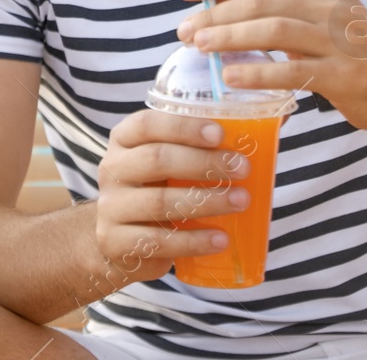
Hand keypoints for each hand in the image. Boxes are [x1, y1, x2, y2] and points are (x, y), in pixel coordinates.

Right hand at [94, 109, 251, 283]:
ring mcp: (111, 206)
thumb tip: (255, 134)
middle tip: (243, 168)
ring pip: (158, 201)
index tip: (219, 133)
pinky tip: (220, 239)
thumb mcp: (162, 166)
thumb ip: (192, 150)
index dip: (182, 127)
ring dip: (206, 201)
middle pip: (155, 159)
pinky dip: (193, 241)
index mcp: (123, 142)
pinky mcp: (115, 241)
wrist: (116, 241)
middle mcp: (112, 169)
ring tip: (240, 201)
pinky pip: (158, 241)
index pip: (146, 125)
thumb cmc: (153, 193)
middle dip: (204, 163)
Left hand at [177, 0, 366, 131]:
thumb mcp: (318, 15)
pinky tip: (230, 78)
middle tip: (184, 31)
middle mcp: (328, 5)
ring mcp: (338, 40)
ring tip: (199, 48)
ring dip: (229, 38)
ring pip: (272, 29)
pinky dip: (256, 72)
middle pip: (259, 1)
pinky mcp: (344, 75)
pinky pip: (292, 70)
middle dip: (214, 15)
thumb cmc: (352, 49)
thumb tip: (215, 5)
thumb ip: (276, 8)